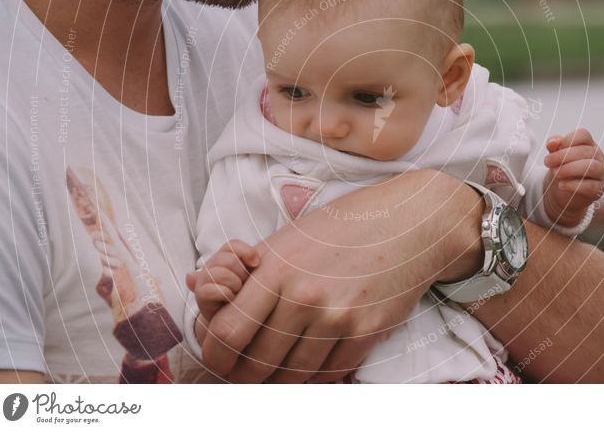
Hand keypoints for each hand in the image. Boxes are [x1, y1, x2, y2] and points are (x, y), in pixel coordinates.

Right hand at [186, 239, 260, 323]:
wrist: (233, 319)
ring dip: (234, 283)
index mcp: (224, 257)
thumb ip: (251, 264)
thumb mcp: (252, 278)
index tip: (256, 262)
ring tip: (237, 292)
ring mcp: (203, 280)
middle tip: (244, 284)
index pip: (232, 245)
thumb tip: (256, 260)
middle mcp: (210, 266)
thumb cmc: (246, 296)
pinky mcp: (200, 297)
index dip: (245, 251)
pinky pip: (209, 290)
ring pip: (219, 273)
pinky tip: (231, 299)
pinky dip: (224, 294)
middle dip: (241, 272)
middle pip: (228, 259)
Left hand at [198, 170, 483, 383]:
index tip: (221, 355)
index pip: (225, 332)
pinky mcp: (366, 332)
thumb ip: (243, 267)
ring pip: (291, 376)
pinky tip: (311, 365)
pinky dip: (315, 377)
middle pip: (254, 364)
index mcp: (275, 267)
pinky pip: (328, 375)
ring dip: (279, 380)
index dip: (214, 353)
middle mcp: (303, 295)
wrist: (408, 223)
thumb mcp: (288, 236)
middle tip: (245, 370)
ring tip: (278, 370)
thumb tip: (195, 284)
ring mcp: (336, 316)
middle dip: (243, 374)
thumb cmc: (342, 227)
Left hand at [543, 128, 603, 226]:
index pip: (583, 134)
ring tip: (555, 173)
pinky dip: (574, 185)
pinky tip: (561, 185)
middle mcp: (597, 156)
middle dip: (563, 156)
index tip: (552, 148)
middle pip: (585, 151)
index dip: (568, 139)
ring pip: (591, 167)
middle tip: (548, 162)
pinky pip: (590, 186)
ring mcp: (600, 173)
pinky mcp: (598, 189)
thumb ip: (554, 146)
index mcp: (588, 144)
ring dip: (570, 169)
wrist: (563, 190)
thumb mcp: (555, 154)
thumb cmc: (562, 167)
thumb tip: (552, 143)